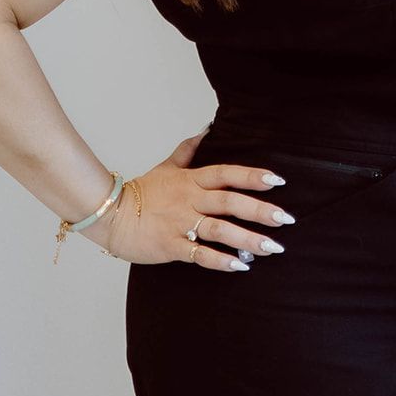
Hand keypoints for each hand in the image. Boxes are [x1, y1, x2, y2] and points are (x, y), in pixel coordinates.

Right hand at [81, 129, 294, 272]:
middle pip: (230, 202)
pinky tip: (239, 266)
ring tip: (272, 247)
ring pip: (219, 230)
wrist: (109, 214)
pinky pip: (199, 254)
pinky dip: (219, 261)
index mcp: (192, 180)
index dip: (253, 176)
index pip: (228, 174)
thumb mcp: (167, 167)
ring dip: (248, 239)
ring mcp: (180, 224)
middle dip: (260, 210)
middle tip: (286, 218)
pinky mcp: (170, 246)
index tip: (278, 181)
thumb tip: (208, 129)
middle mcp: (190, 200)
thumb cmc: (141, 192)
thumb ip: (188, 150)